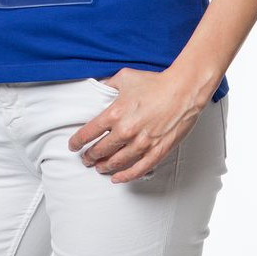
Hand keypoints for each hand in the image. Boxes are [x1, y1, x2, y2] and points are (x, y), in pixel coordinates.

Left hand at [67, 68, 204, 183]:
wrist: (182, 90)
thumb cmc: (154, 82)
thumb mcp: (125, 77)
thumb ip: (108, 84)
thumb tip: (97, 87)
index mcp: (115, 113)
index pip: (88, 133)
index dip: (78, 142)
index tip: (73, 146)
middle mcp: (125, 131)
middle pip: (100, 150)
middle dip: (90, 156)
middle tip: (86, 159)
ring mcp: (141, 143)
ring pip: (116, 162)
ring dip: (105, 166)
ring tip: (99, 167)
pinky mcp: (156, 151)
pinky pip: (137, 169)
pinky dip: (125, 176)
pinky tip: (117, 178)